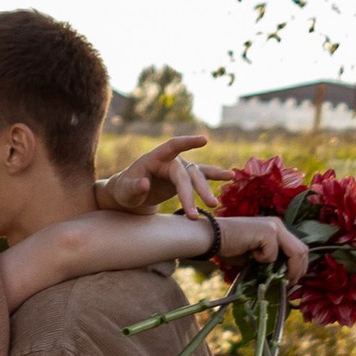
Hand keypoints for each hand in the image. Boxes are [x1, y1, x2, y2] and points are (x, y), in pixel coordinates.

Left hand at [97, 128, 214, 212]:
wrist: (130, 195)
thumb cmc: (125, 191)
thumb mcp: (124, 192)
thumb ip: (133, 188)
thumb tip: (144, 183)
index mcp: (154, 159)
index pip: (172, 146)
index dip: (187, 143)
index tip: (204, 140)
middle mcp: (170, 161)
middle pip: (185, 174)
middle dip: (191, 193)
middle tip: (194, 214)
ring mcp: (179, 169)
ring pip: (196, 177)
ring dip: (205, 191)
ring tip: (214, 205)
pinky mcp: (185, 179)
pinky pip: (202, 176)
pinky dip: (216, 176)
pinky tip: (232, 176)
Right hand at [215, 210, 308, 285]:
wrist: (211, 237)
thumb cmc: (230, 247)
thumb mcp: (256, 255)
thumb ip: (272, 259)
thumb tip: (285, 275)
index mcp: (277, 228)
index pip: (298, 248)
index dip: (299, 267)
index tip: (291, 281)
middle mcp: (278, 224)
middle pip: (302, 250)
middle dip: (298, 270)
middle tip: (289, 284)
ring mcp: (274, 226)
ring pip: (295, 252)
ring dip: (289, 269)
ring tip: (277, 278)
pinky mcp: (267, 231)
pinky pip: (273, 254)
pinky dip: (264, 260)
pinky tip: (250, 255)